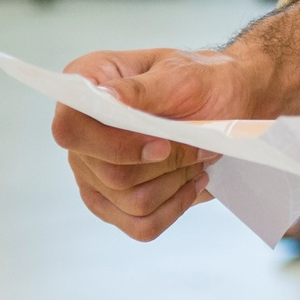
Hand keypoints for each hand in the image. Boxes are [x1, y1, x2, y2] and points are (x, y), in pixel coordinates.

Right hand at [51, 46, 262, 241]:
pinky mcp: (113, 200)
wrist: (229, 100)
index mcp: (87, 85)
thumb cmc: (203, 79)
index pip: (70, 129)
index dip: (114, 146)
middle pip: (109, 174)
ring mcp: (93, 170)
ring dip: (176, 183)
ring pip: (129, 202)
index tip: (163, 145)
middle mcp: (82, 132)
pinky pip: (139, 225)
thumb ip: (140, 89)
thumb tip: (105, 97)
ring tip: (199, 159)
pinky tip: (192, 183)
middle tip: (200, 146)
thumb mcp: (180, 73)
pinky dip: (174, 208)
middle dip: (166, 165)